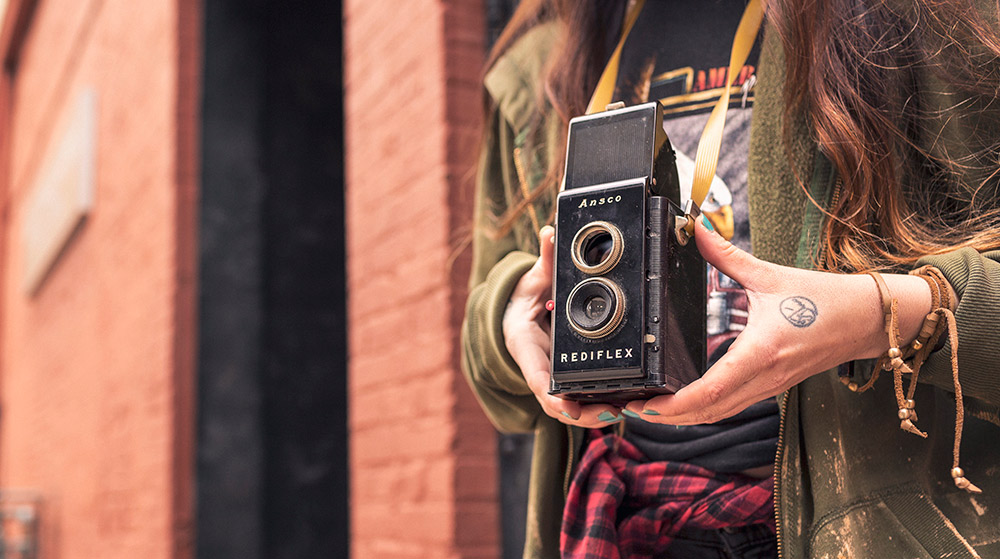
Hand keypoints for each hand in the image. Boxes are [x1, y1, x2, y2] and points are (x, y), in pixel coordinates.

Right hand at [503, 226, 623, 426]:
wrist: (516, 313)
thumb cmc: (523, 299)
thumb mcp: (532, 279)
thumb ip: (544, 260)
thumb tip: (550, 233)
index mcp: (525, 345)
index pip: (537, 377)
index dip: (553, 396)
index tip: (569, 407)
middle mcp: (537, 366)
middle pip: (557, 403)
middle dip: (583, 413)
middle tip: (613, 411)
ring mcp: (551, 376)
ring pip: (569, 407)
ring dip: (594, 413)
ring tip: (624, 411)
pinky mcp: (565, 379)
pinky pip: (579, 398)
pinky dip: (597, 404)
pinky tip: (622, 404)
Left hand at [625, 217, 931, 424]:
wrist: (868, 321)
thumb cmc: (826, 299)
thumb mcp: (771, 274)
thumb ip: (727, 255)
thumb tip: (696, 229)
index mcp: (761, 351)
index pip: (711, 390)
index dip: (675, 404)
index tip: (645, 404)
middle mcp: (764, 377)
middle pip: (708, 412)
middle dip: (667, 416)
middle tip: (630, 408)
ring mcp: (769, 387)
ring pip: (719, 414)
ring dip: (683, 417)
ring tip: (647, 409)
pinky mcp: (772, 387)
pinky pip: (731, 406)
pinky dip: (703, 410)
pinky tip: (682, 403)